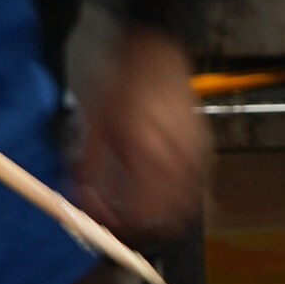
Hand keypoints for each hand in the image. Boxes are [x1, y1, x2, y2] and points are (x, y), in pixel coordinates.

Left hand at [77, 26, 206, 236]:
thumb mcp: (94, 126)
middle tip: (120, 226)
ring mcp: (197, 155)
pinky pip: (197, 190)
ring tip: (138, 213)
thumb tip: (79, 205)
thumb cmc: (121, 86)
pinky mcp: (205, 150)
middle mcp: (177, 158)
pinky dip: (180, 202)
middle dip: (143, 230)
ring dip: (163, 219)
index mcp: (147, 152)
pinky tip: (161, 195)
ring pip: (187, 208)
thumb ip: (87, 170)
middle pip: (168, 219)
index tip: (104, 229)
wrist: (156, 53)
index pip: (141, 213)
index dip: (122, 229)